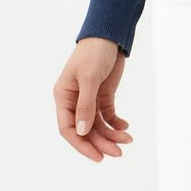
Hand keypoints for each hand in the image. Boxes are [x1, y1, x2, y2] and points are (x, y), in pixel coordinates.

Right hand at [53, 37, 133, 161]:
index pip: (68, 128)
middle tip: (118, 152)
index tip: (97, 156)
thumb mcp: (89, 77)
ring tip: (127, 140)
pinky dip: (116, 123)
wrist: (110, 33)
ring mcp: (89, 98)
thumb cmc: (94, 51)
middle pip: (85, 130)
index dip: (81, 144)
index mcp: (64, 96)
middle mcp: (74, 101)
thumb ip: (85, 105)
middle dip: (101, 142)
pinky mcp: (103, 94)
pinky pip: (107, 115)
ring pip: (98, 125)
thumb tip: (81, 132)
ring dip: (111, 135)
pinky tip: (125, 127)